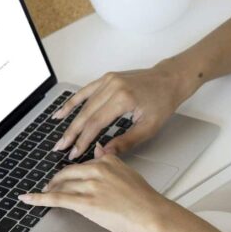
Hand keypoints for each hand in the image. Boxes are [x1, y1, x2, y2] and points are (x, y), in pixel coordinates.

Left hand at [19, 144, 170, 231]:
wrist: (150, 215)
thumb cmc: (143, 199)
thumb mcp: (127, 171)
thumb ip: (110, 159)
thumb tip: (99, 149)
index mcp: (108, 160)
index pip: (81, 164)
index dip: (70, 174)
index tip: (64, 177)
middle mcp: (97, 169)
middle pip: (67, 173)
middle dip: (56, 181)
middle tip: (50, 187)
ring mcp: (90, 186)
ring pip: (61, 185)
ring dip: (49, 191)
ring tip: (42, 195)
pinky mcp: (85, 202)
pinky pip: (57, 198)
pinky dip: (39, 198)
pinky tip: (28, 198)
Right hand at [51, 64, 185, 159]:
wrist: (169, 80)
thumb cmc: (162, 102)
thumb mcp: (148, 128)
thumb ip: (125, 142)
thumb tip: (104, 153)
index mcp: (124, 98)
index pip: (96, 123)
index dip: (83, 140)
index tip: (75, 153)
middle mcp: (113, 86)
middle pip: (86, 114)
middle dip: (73, 133)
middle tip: (62, 149)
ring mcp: (108, 80)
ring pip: (84, 104)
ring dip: (70, 121)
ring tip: (61, 137)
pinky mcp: (107, 78)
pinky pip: (86, 91)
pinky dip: (72, 102)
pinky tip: (62, 112)